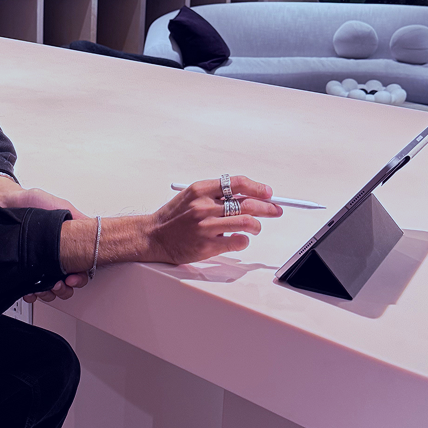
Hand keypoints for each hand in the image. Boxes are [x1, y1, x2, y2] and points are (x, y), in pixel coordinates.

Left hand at [0, 175, 88, 301]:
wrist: (5, 202)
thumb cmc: (30, 202)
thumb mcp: (59, 206)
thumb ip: (76, 217)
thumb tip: (92, 225)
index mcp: (64, 246)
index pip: (78, 268)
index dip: (79, 277)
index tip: (73, 278)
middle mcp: (52, 258)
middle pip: (66, 283)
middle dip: (64, 289)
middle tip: (59, 284)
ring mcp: (37, 265)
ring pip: (49, 289)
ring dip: (48, 293)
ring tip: (43, 288)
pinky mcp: (22, 270)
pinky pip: (28, 288)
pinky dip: (30, 293)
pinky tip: (29, 291)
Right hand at [146, 177, 282, 264]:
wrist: (153, 236)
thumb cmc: (174, 218)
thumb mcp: (191, 196)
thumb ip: (215, 194)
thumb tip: (246, 195)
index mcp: (200, 190)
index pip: (237, 183)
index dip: (257, 187)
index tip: (268, 192)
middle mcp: (203, 206)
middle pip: (247, 203)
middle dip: (267, 207)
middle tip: (275, 210)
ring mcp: (206, 226)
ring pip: (247, 221)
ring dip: (257, 225)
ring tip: (255, 228)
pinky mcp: (207, 245)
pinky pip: (238, 241)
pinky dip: (245, 240)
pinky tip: (240, 240)